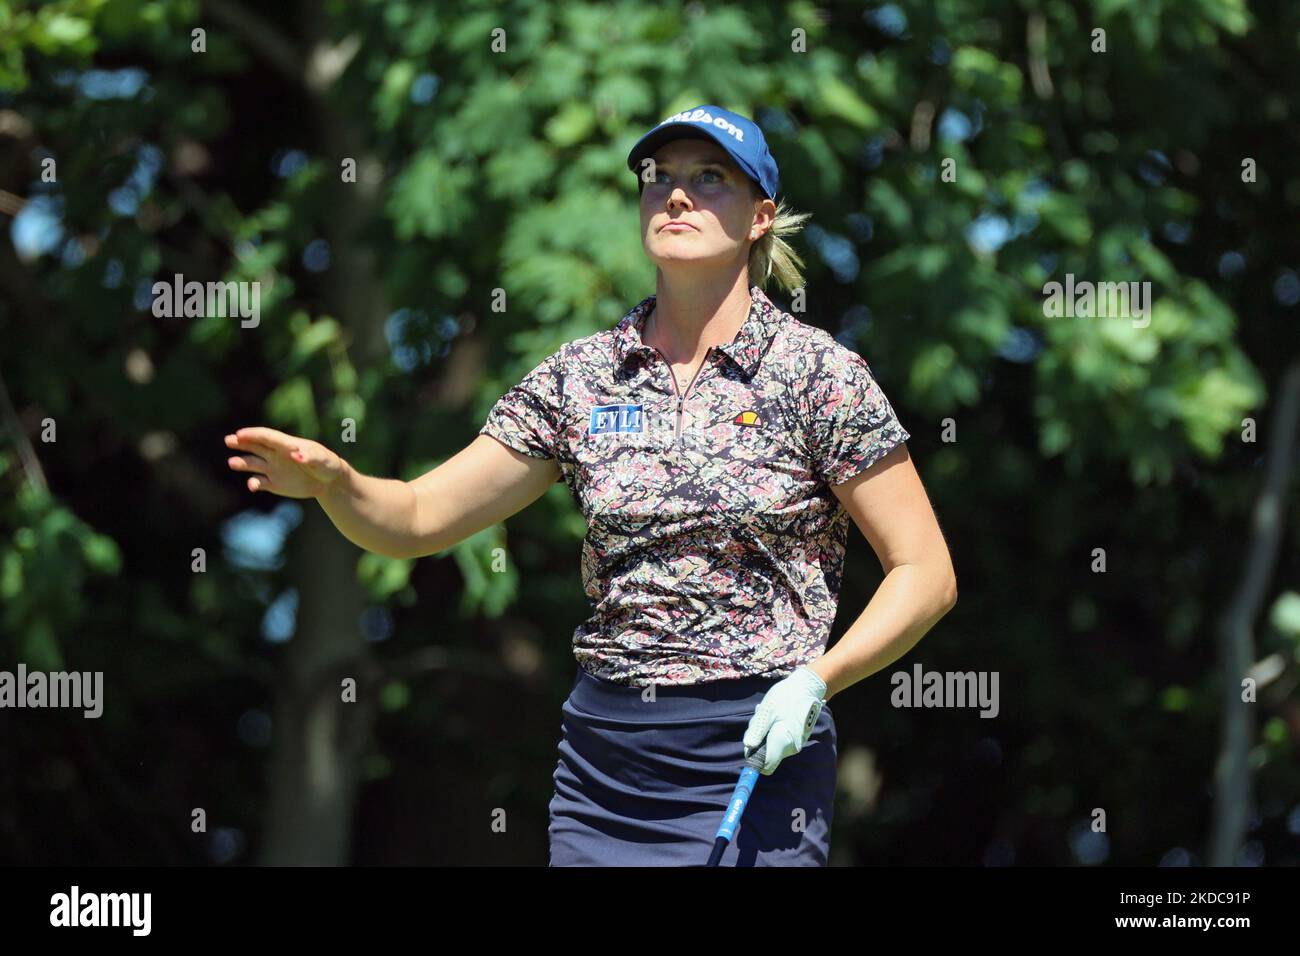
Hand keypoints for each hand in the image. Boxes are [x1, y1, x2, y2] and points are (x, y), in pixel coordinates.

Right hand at [224, 427, 346, 498]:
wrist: (328, 481)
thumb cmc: (327, 464)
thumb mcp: (322, 460)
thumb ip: (309, 457)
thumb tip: (296, 454)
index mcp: (287, 445)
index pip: (267, 437)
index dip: (253, 434)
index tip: (240, 434)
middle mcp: (276, 454)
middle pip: (255, 446)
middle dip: (241, 443)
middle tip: (229, 440)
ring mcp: (273, 468)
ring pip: (253, 464)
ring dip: (242, 463)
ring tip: (232, 463)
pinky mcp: (273, 483)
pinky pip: (259, 482)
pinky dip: (254, 483)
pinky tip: (252, 486)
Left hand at [742, 666, 827, 775]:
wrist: (808, 687)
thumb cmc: (785, 697)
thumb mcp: (767, 711)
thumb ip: (757, 731)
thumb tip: (748, 747)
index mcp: (782, 743)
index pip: (765, 767)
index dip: (754, 759)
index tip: (750, 744)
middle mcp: (790, 748)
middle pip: (767, 754)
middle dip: (759, 740)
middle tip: (759, 719)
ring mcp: (796, 743)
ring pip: (772, 746)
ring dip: (765, 733)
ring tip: (768, 713)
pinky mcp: (798, 737)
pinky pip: (780, 740)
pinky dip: (774, 730)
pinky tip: (776, 715)